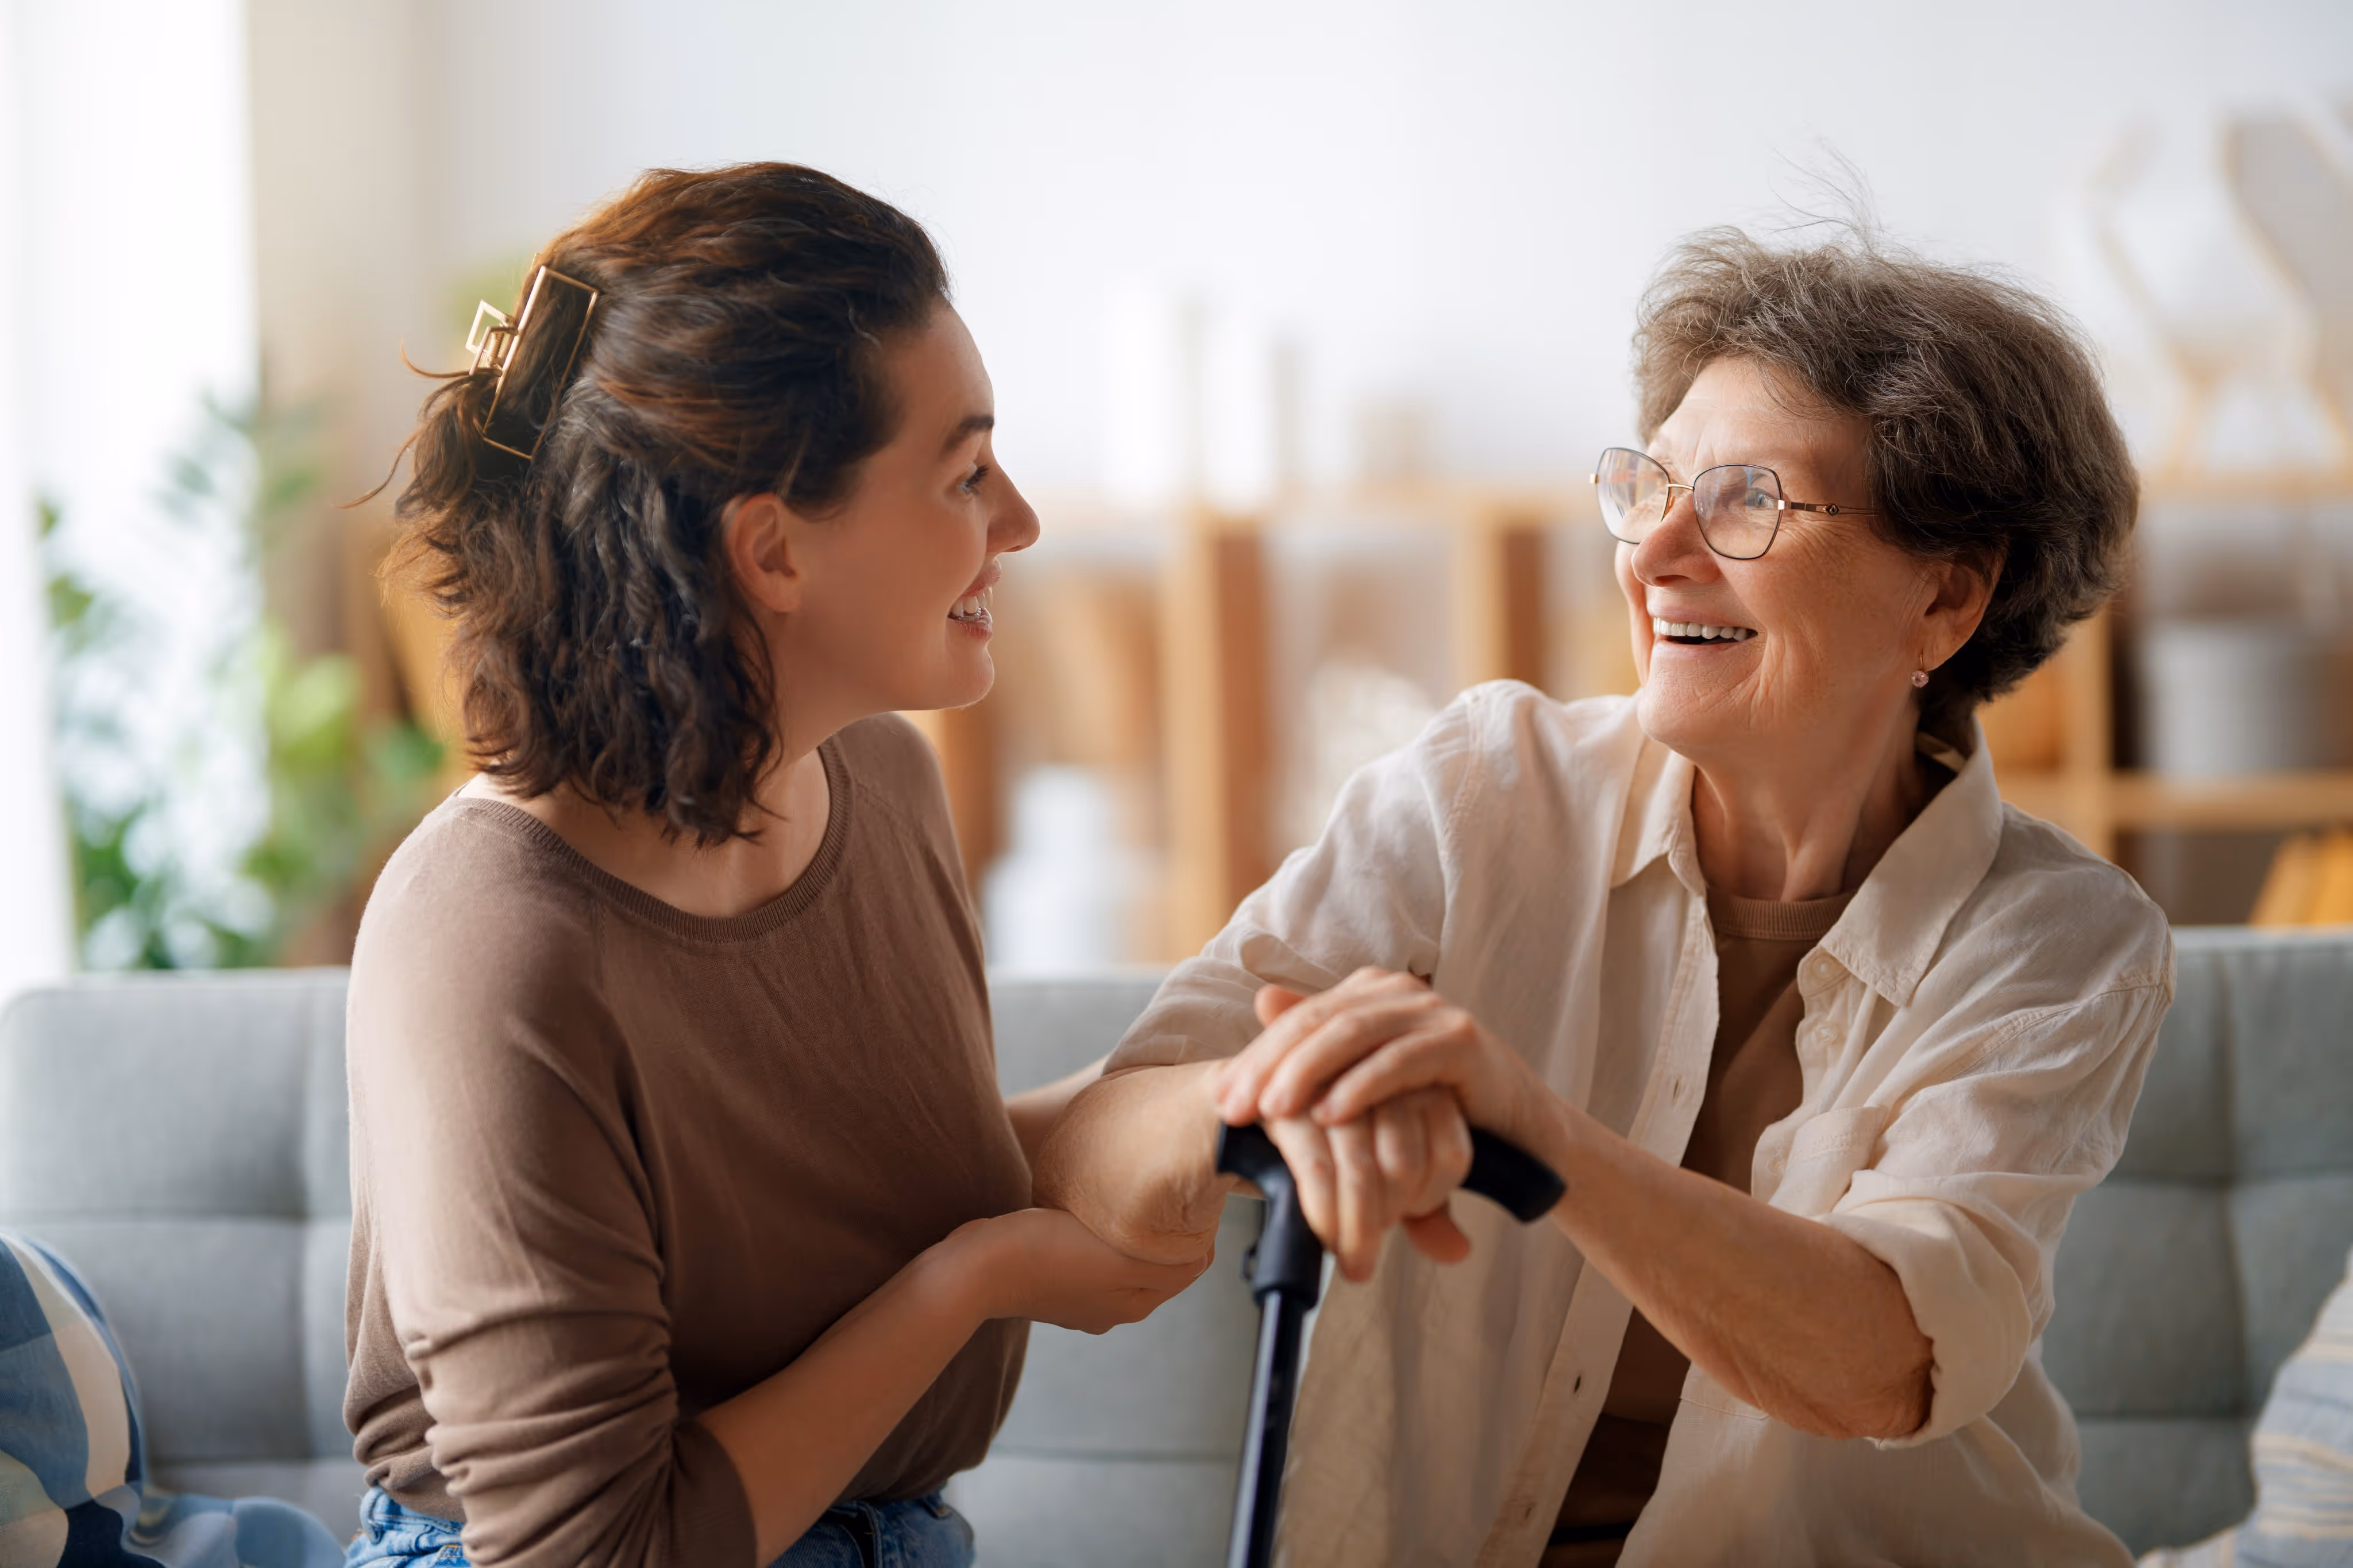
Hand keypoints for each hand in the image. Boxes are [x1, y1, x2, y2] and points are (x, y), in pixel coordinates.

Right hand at [954, 1208, 1210, 1334]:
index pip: (1189, 1266)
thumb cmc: (1046, 1254)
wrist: (977, 1265)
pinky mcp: (1052, 1283)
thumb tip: (1204, 1257)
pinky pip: (1090, 1257)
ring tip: (1121, 1197)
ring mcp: (1080, 1299)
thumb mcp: (1120, 1259)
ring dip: (1128, 1232)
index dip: (1194, 1231)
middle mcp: (1111, 1309)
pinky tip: (1083, 1216)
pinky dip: (1096, 1237)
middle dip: (1164, 1233)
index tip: (1184, 1197)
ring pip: (1124, 1258)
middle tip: (1157, 1190)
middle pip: (1158, 1263)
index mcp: (1134, 1305)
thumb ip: (1169, 1263)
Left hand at [1212, 968, 1556, 1180]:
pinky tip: (1329, 1116)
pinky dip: (1361, 1088)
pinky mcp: (1462, 1040)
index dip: (1255, 1057)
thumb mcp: (1367, 1083)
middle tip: (1233, 1109)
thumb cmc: (1433, 1111)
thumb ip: (1321, 1045)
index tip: (1220, 1103)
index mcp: (1370, 992)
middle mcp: (1399, 990)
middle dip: (1269, 1066)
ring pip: (1352, 1036)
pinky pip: (1400, 1062)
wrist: (1517, 1135)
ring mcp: (1433, 1010)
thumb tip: (1262, 1001)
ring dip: (1305, 1074)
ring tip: (1271, 1112)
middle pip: (1318, 1022)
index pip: (1299, 1019)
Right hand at [1259, 1094, 1472, 1281]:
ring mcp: (1325, 1087)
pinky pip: (1318, 1169)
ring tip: (1349, 1260)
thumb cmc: (1314, 1152)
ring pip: (1363, 1169)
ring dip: (1355, 1226)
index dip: (1430, 1200)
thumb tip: (1460, 1250)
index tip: (1402, 1221)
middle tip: (1364, 1252)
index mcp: (1412, 1082)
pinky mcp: (1283, 1104)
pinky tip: (1322, 1236)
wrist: (1229, 1123)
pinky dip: (1324, 1212)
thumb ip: (1422, 1210)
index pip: (1449, 1152)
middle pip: (1406, 1162)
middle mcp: (1374, 1076)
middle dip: (1385, 1218)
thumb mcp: (1376, 1179)